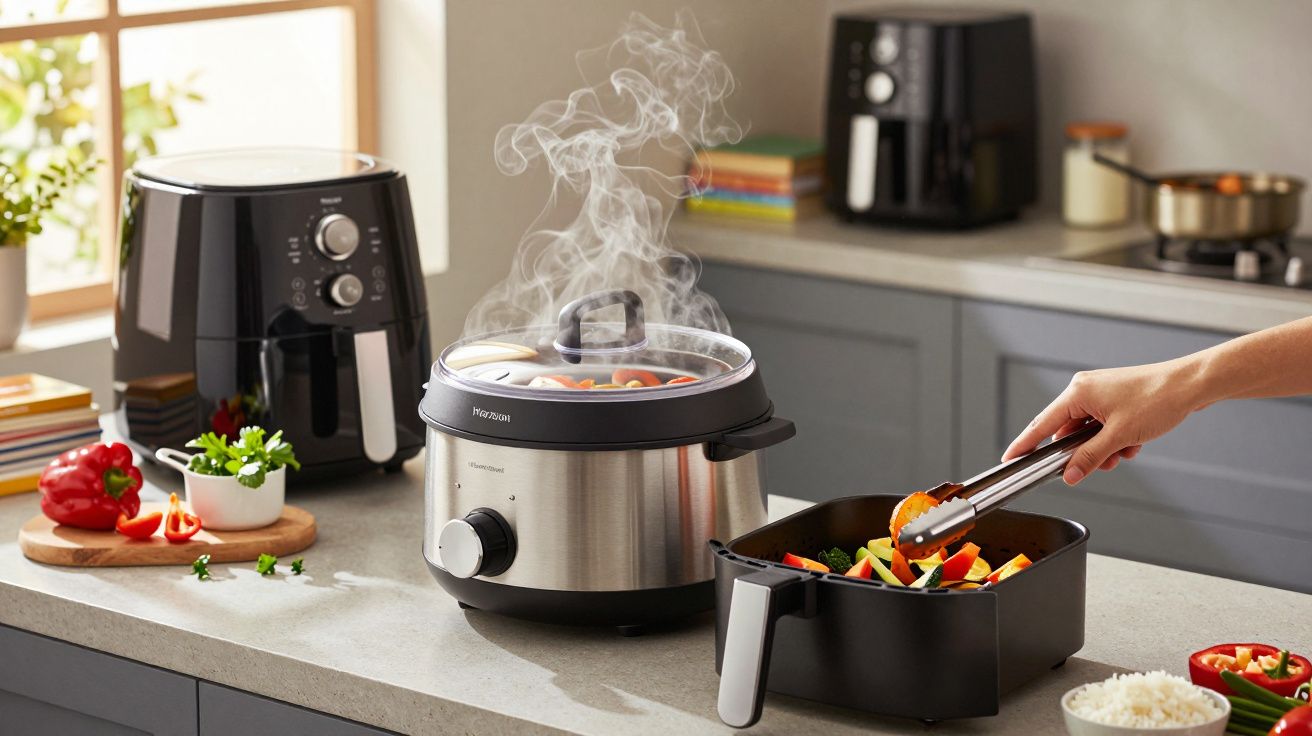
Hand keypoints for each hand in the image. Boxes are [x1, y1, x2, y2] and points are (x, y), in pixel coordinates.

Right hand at [1002, 359, 1202, 484]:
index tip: (1010, 458)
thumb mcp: (1119, 436)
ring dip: (1103, 448)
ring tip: (1123, 453)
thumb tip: (1071, 474)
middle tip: (1096, 466)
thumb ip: (1090, 458)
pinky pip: (1103, 425)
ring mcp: (1101, 393)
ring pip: (1089, 431)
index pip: (1042, 424)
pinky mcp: (1115, 398)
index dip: (1025, 444)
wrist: (1190, 385)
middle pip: (1068, 431)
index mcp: (1078, 392)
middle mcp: (1085, 389)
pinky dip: (1114, 439)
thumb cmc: (1157, 399)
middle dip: (1083, 452)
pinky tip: (1132, 444)